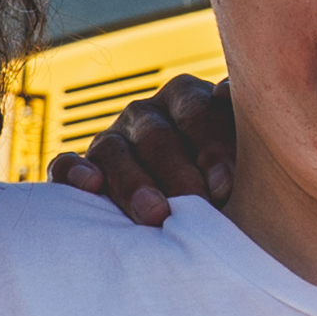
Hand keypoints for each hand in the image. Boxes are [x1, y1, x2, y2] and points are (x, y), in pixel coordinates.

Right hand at [52, 72, 236, 226]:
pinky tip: (90, 187)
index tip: (228, 184)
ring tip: (155, 215)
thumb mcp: (245, 163)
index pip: (198, 111)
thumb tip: (237, 112)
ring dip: (134, 182)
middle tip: (198, 204)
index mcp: (189, 100)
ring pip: (114, 151)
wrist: (195, 213)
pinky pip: (67, 164)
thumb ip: (248, 142)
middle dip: (178, 172)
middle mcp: (148, 115)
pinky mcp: (82, 167)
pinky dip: (74, 173)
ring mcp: (112, 140)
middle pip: (157, 135)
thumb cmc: (231, 189)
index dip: (213, 146)